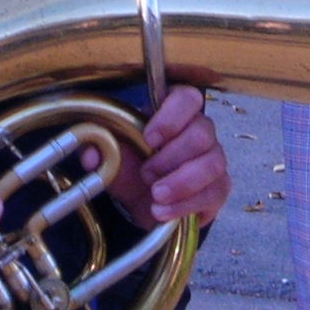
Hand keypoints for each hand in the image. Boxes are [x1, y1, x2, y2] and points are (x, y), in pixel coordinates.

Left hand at [89, 85, 229, 228]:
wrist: (146, 202)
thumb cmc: (135, 168)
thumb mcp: (115, 159)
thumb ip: (103, 152)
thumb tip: (90, 154)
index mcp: (176, 110)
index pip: (188, 97)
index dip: (172, 116)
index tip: (149, 138)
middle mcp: (201, 130)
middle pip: (202, 133)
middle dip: (171, 157)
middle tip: (146, 174)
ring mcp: (214, 158)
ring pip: (212, 163)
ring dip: (181, 182)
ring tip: (156, 195)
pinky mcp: (218, 188)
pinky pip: (213, 193)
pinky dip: (185, 204)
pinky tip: (163, 211)